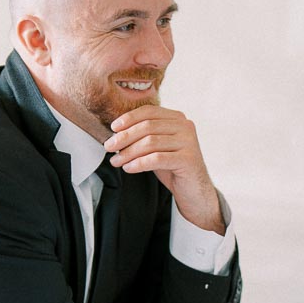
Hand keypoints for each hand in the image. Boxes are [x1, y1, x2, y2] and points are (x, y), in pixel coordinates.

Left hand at [104, 105, 224, 233]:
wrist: (194, 191)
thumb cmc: (172, 168)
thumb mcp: (157, 147)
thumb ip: (143, 137)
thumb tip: (115, 134)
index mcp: (177, 118)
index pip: (149, 111)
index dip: (129, 118)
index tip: (113, 129)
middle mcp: (185, 126)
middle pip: (147, 126)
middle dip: (124, 137)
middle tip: (109, 147)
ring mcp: (188, 142)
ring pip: (150, 142)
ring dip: (128, 152)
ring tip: (116, 161)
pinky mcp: (188, 159)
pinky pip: (156, 158)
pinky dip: (139, 163)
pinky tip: (129, 168)